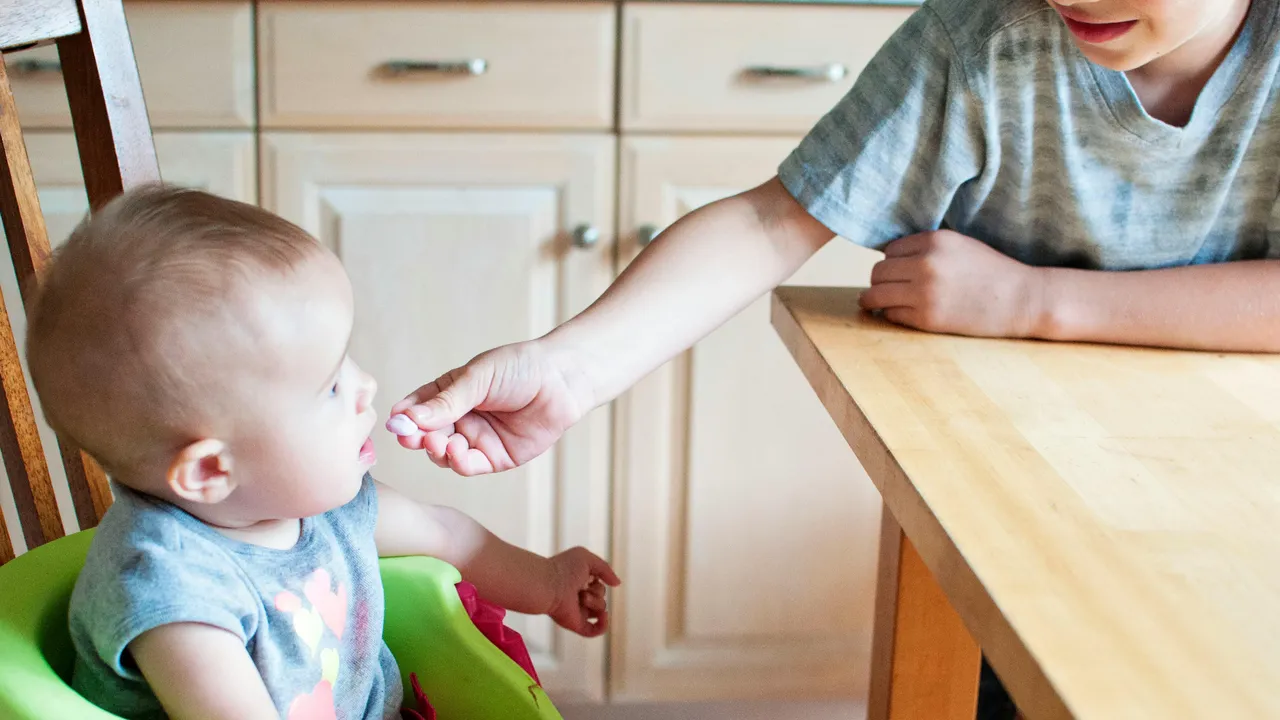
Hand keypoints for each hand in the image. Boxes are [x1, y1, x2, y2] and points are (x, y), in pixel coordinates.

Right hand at [388, 341, 592, 475]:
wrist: (562, 380)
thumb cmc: (520, 368)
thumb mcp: (477, 379)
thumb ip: (446, 402)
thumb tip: (407, 418)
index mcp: (450, 393)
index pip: (417, 408)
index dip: (404, 417)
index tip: (395, 423)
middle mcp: (459, 418)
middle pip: (426, 434)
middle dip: (416, 438)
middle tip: (411, 438)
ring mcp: (476, 439)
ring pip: (443, 454)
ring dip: (436, 451)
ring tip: (439, 442)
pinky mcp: (496, 457)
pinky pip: (469, 466)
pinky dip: (458, 462)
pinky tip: (457, 451)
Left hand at [546, 547, 619, 637]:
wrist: (549, 585)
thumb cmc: (564, 568)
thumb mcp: (587, 558)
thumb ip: (605, 568)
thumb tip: (617, 584)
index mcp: (578, 583)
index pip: (598, 584)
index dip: (597, 579)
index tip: (587, 575)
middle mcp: (578, 597)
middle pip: (601, 597)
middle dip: (597, 591)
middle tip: (582, 587)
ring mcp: (578, 612)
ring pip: (600, 610)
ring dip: (595, 602)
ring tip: (581, 597)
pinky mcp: (576, 624)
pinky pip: (594, 630)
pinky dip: (603, 625)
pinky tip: (603, 616)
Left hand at [860, 230, 1046, 338]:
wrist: (1021, 300)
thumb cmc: (991, 272)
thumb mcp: (959, 245)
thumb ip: (926, 248)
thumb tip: (887, 257)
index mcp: (934, 241)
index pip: (889, 250)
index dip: (892, 262)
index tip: (899, 271)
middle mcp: (926, 264)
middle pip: (878, 272)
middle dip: (881, 281)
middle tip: (888, 289)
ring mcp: (924, 293)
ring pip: (875, 294)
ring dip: (874, 300)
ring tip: (876, 303)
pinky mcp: (927, 318)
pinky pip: (890, 315)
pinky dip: (891, 315)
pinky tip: (902, 314)